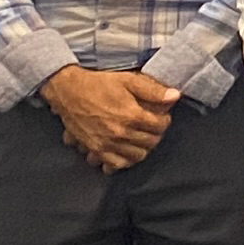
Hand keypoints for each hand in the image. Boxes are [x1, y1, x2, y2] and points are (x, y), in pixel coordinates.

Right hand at [43, 64, 177, 173]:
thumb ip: (153, 90)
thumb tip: (175, 96)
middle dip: (155, 133)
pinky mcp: (95, 150)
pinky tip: (126, 151)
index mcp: (131, 115)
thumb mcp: (128, 80)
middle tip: (152, 126)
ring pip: (137, 156)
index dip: (164, 120)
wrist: (68, 91)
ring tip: (141, 138)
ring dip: (143, 148)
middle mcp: (120, 133)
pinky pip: (116, 164)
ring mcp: (107, 144)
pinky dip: (124, 161)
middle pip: (151, 142)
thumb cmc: (98, 84)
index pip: (160, 126)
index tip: (161, 116)